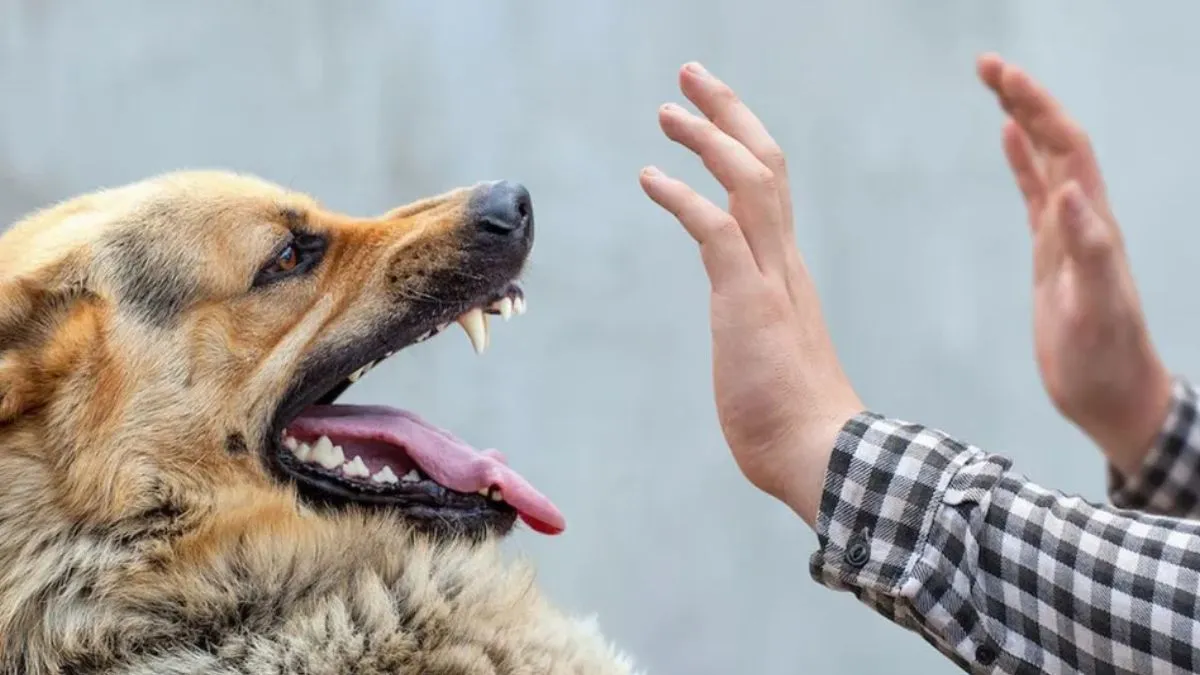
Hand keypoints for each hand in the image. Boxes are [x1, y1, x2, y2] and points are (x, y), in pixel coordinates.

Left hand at [639, 63, 862, 525]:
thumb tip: (750, 343)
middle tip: (692, 77)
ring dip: (708, 137)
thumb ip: (759, 333)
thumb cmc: (794, 421)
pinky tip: (650, 176)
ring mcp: (770, 279)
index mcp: (787, 272)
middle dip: (729, 113)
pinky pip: (715, 229)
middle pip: (765, 164)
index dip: (741, 144)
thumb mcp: (770, 359)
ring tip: (668, 110)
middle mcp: (784, 263)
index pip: (770, 189)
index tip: (713, 117)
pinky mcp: (747, 300)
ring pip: (749, 181)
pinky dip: (682, 196)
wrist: (822, 456)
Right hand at [977, 54, 1172, 474]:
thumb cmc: (1106, 359)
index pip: (1067, 148)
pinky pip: (1034, 194)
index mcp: (1093, 224)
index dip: (1037, 108)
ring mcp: (1067, 234)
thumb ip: (1089, 249)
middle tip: (986, 65)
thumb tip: (1068, 189)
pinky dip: (1020, 162)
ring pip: (1045, 161)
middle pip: (1055, 142)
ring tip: (995, 86)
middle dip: (1024, 99)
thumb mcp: (1098, 308)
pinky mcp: (1051, 254)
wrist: (1112, 395)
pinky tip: (1007, 142)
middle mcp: (1083, 218)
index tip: (1002, 77)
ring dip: (1022, 120)